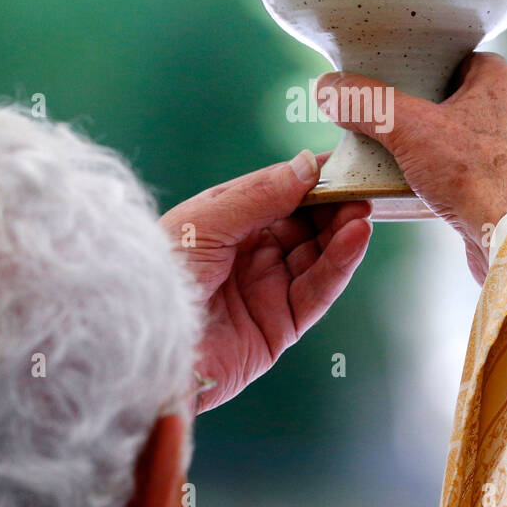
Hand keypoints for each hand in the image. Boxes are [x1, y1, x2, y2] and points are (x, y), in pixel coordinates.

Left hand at [160, 151, 371, 411]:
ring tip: (362, 210)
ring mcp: (266, 290)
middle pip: (305, 225)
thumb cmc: (160, 275)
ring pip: (317, 256)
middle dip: (333, 205)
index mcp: (226, 222)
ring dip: (342, 233)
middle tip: (362, 186)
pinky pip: (317, 291)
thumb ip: (260, 195)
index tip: (345, 161)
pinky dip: (340, 265)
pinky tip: (355, 238)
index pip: (279, 193)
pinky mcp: (279, 327)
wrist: (143, 345)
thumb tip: (308, 165)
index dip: (311, 178)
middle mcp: (249, 254)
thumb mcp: (206, 221)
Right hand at [316, 53, 506, 282]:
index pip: (465, 63)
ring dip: (470, 152)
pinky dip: (490, 183)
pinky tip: (464, 199)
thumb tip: (330, 88)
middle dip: (449, 117)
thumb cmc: (473, 178)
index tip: (408, 97)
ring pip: (498, 141)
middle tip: (413, 136)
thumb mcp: (407, 132)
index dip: (432, 78)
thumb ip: (368, 105)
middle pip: (480, 103)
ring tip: (434, 171)